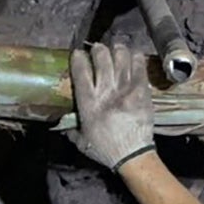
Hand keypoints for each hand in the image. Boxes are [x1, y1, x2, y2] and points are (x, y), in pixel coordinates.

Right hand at [67, 43, 155, 170]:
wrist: (133, 155)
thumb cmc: (105, 149)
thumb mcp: (81, 142)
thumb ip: (70, 129)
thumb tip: (61, 123)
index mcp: (89, 103)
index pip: (80, 72)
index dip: (78, 58)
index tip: (78, 53)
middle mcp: (106, 92)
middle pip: (102, 58)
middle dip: (98, 49)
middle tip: (98, 49)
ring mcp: (126, 89)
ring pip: (121, 57)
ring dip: (117, 49)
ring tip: (116, 48)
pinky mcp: (142, 91)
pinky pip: (139, 66)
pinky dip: (135, 57)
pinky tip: (133, 55)